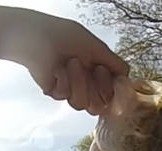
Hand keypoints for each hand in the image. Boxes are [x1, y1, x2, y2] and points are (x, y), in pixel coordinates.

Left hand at [3, 9, 128, 115]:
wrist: (34, 38)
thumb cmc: (62, 36)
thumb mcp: (94, 46)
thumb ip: (113, 63)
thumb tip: (127, 76)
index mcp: (97, 69)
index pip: (113, 92)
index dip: (113, 89)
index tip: (113, 79)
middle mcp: (86, 82)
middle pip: (101, 104)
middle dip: (98, 86)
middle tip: (93, 69)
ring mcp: (71, 89)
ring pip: (84, 105)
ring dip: (79, 82)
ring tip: (70, 63)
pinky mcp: (56, 92)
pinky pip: (66, 96)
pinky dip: (63, 80)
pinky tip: (56, 68)